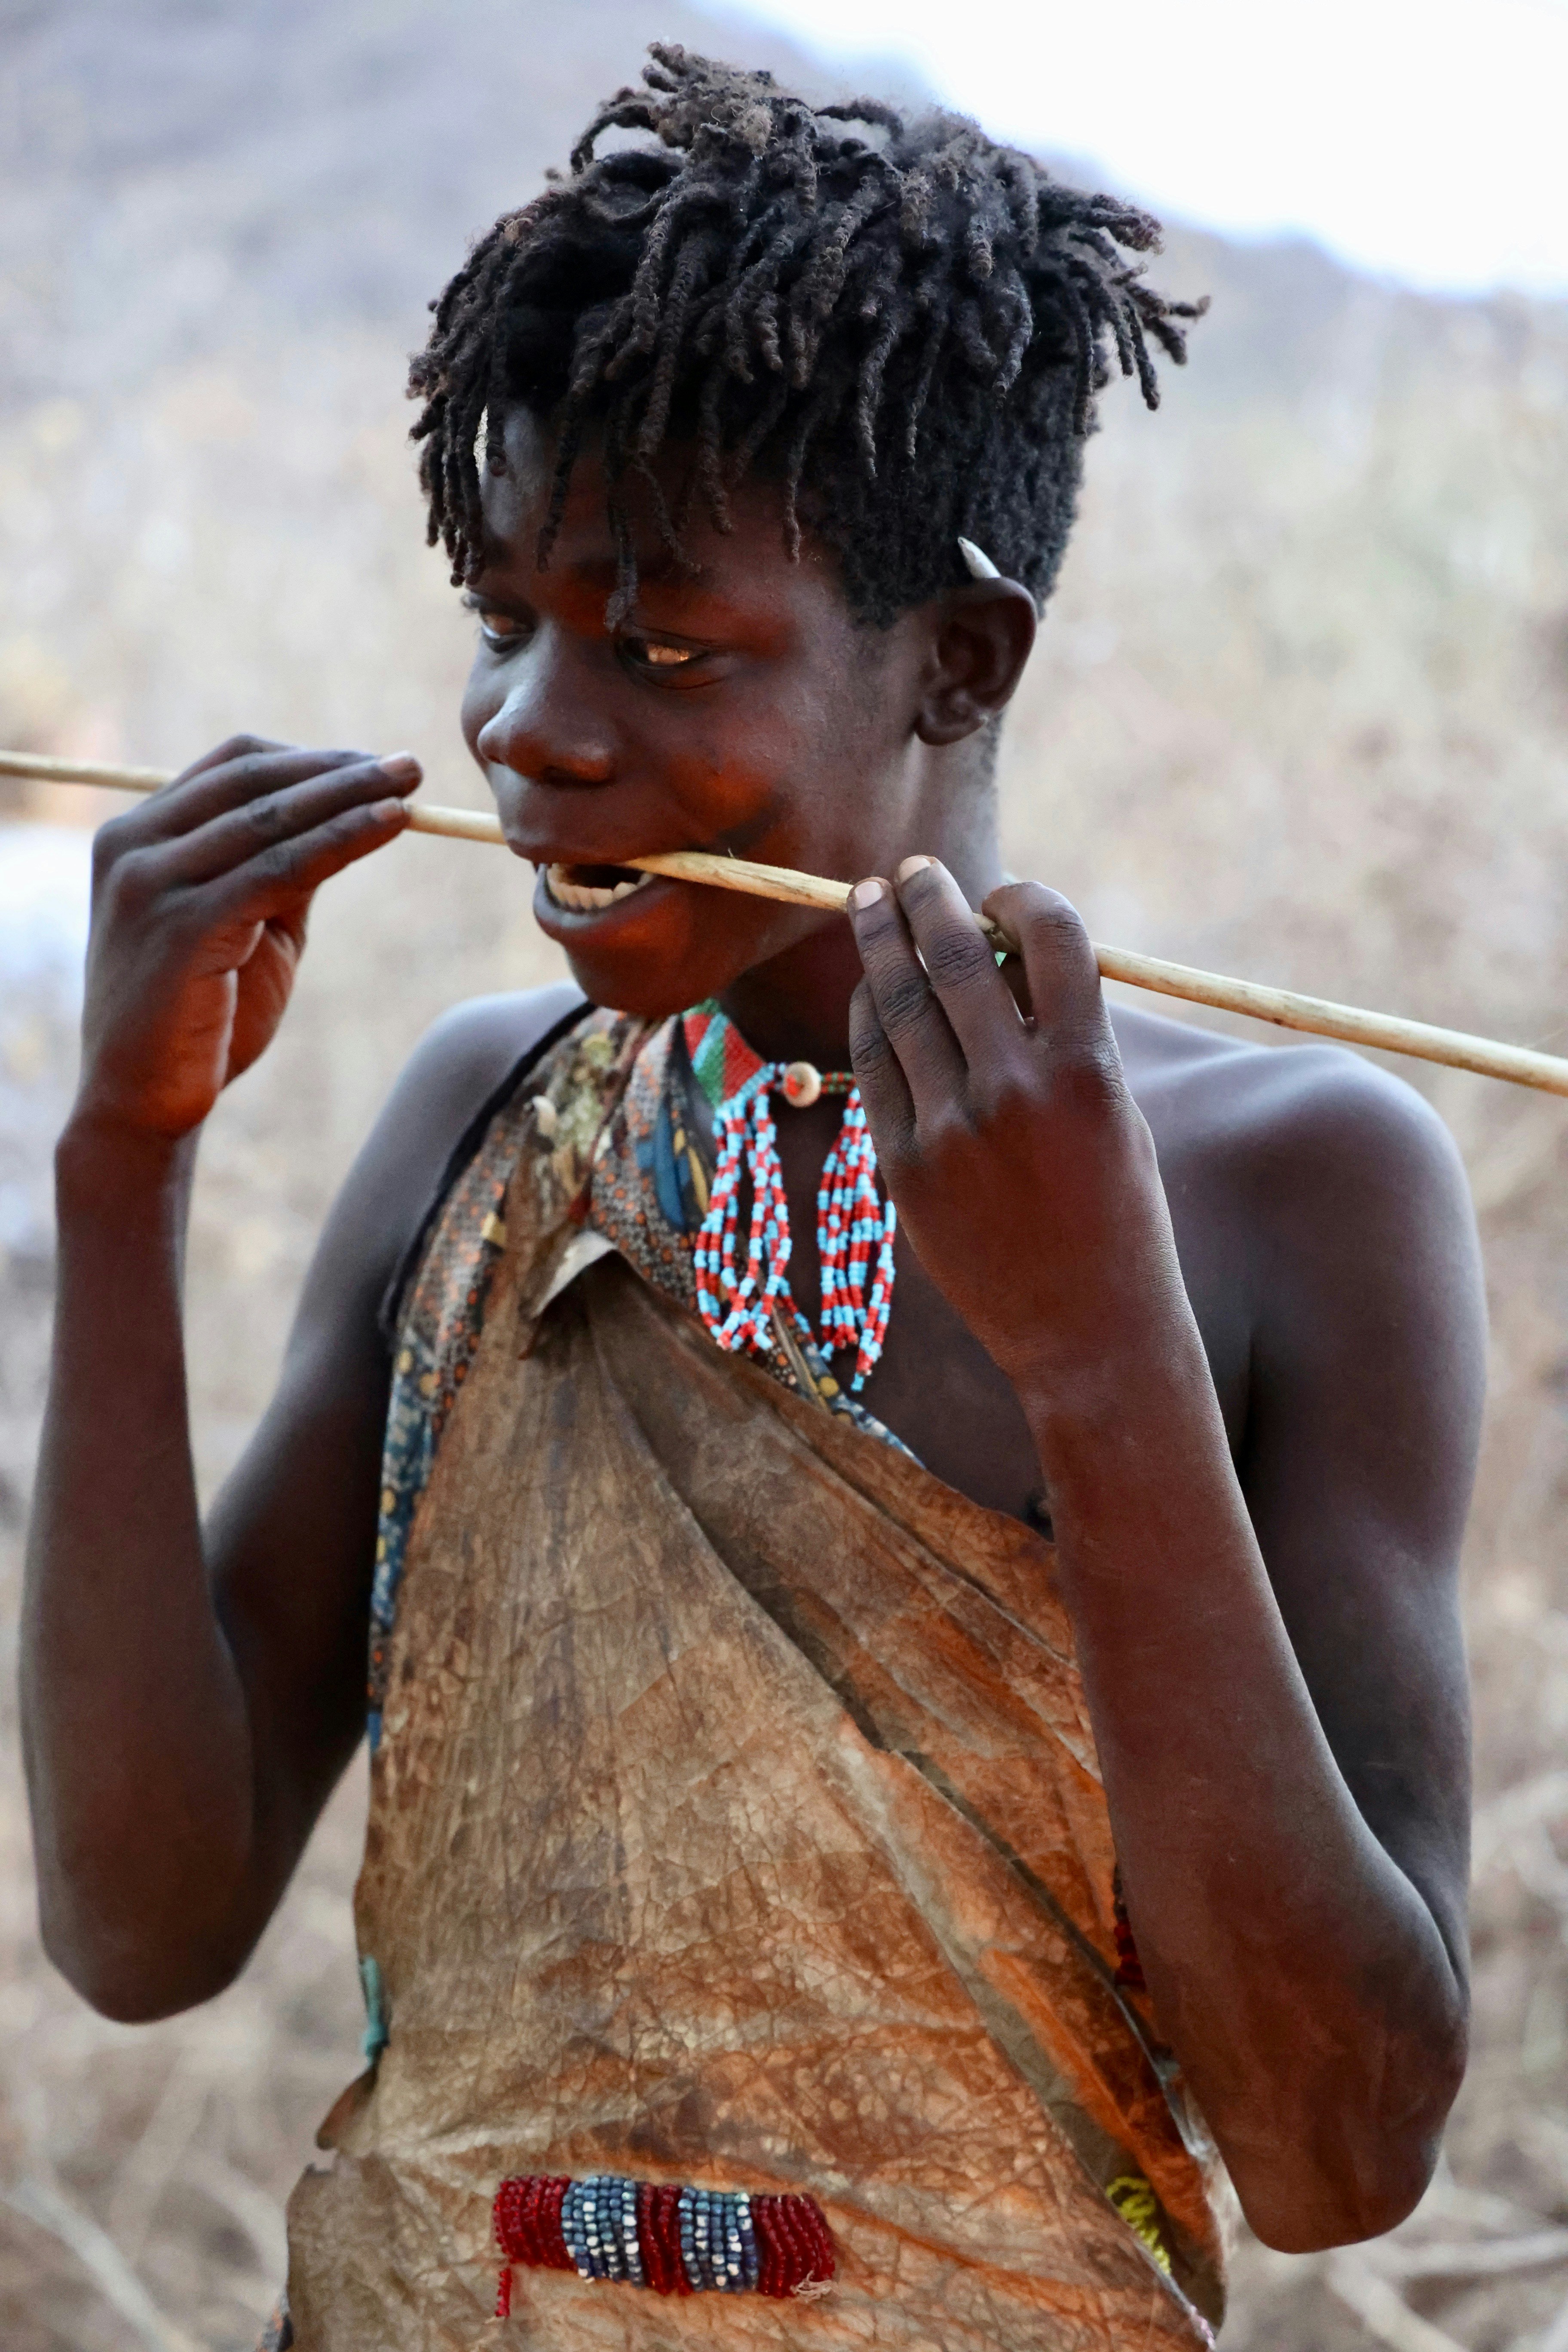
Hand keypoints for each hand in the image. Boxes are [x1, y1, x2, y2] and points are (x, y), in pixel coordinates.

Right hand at [73, 735, 419, 1141]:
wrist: (144, 1101)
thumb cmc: (197, 1018)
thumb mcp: (243, 925)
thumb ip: (279, 869)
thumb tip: (349, 816)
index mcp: (136, 835)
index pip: (232, 767)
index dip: (310, 760)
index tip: (374, 764)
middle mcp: (133, 846)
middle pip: (251, 780)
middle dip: (339, 769)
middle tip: (409, 766)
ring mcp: (152, 883)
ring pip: (271, 819)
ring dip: (349, 795)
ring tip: (411, 786)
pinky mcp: (184, 925)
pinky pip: (280, 868)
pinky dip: (342, 839)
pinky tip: (390, 826)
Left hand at [847, 857, 1188, 1393]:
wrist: (1090, 1334)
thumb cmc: (1118, 1217)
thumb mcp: (1115, 1113)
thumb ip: (1063, 1037)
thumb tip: (999, 958)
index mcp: (1087, 1067)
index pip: (1051, 934)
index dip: (1020, 898)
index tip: (999, 892)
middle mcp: (1014, 1089)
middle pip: (955, 954)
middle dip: (929, 897)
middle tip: (912, 869)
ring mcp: (950, 1128)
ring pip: (899, 1003)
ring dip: (882, 941)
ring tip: (871, 903)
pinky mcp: (904, 1167)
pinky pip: (873, 1067)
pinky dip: (868, 1017)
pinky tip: (868, 992)